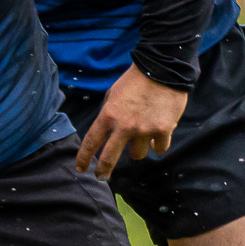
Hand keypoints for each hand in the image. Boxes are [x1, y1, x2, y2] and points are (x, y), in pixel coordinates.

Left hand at [76, 64, 187, 179]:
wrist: (163, 69)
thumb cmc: (135, 80)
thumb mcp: (113, 94)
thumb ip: (109, 114)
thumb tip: (107, 132)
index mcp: (108, 115)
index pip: (91, 142)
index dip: (83, 158)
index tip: (80, 168)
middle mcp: (124, 126)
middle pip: (109, 158)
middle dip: (103, 171)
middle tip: (101, 176)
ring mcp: (144, 130)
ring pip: (138, 154)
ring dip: (138, 148)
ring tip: (143, 134)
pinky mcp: (163, 130)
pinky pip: (159, 148)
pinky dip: (158, 143)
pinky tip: (159, 134)